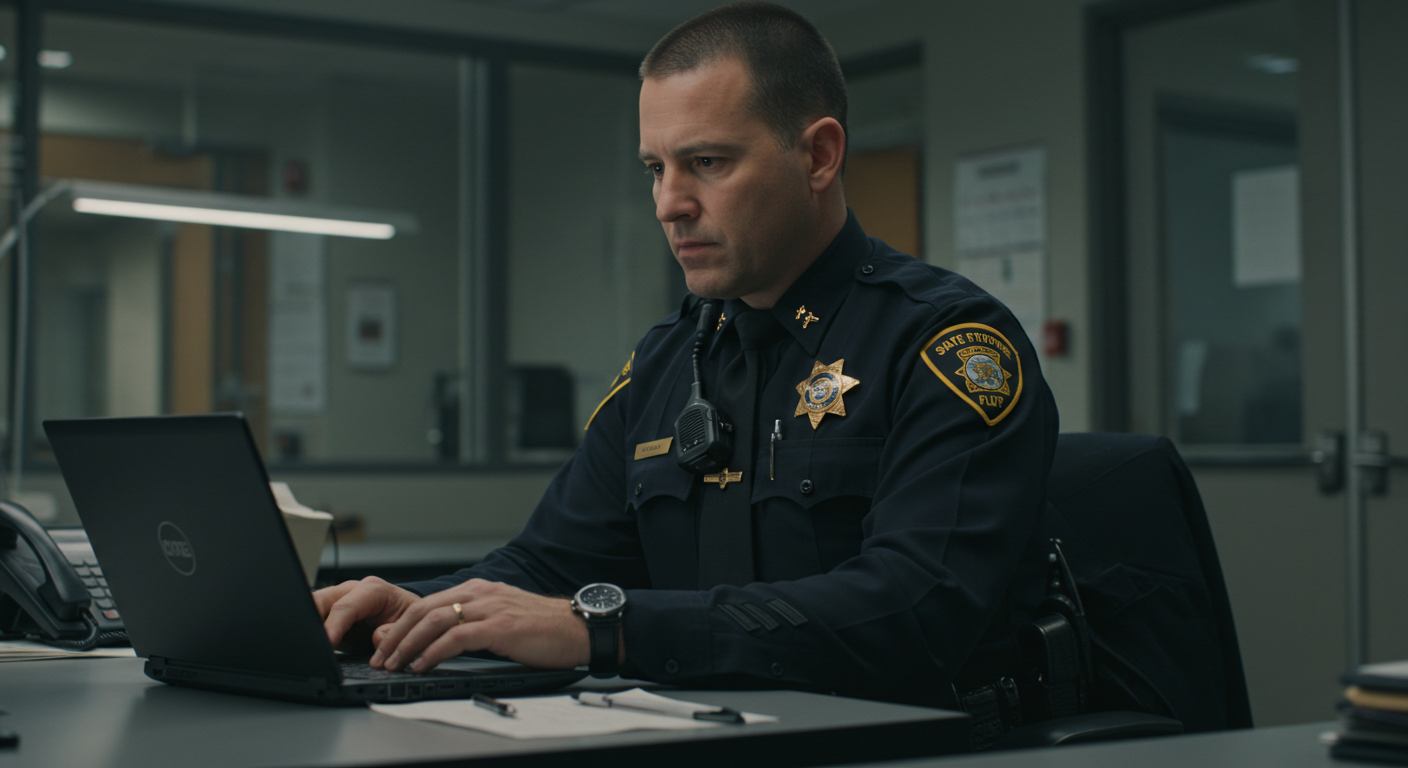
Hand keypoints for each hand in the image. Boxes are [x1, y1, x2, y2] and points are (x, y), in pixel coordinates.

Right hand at [315, 576, 418, 655]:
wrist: (407, 618)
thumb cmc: (408, 618)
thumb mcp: (409, 626)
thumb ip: (394, 633)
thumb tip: (378, 639)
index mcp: (372, 590)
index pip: (344, 606)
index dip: (333, 626)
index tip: (327, 643)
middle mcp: (351, 591)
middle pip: (319, 601)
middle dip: (310, 620)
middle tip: (309, 644)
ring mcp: (338, 602)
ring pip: (312, 610)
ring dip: (309, 629)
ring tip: (310, 648)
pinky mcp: (331, 617)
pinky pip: (315, 623)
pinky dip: (313, 635)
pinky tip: (315, 649)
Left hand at [370, 579, 589, 673]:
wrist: (578, 627)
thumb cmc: (544, 627)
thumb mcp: (502, 617)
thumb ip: (475, 622)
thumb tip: (443, 641)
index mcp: (480, 589)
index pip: (429, 603)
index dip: (402, 624)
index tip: (386, 644)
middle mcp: (481, 593)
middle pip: (424, 609)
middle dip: (396, 634)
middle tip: (380, 656)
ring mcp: (490, 608)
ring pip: (434, 621)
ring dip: (407, 644)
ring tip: (393, 663)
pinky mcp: (500, 627)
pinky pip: (456, 638)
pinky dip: (433, 652)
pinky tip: (422, 664)